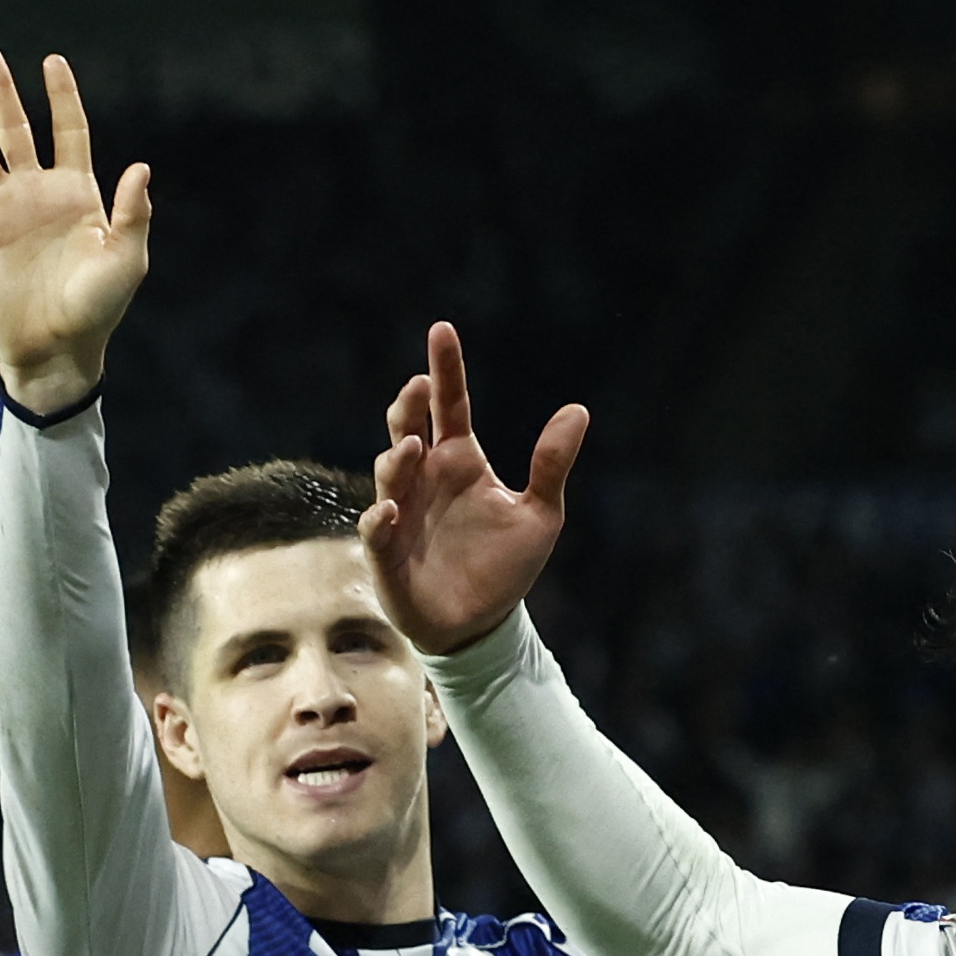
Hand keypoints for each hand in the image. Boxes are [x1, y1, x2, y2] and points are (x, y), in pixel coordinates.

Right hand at [0, 48, 150, 415]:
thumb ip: (131, 214)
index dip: (62, 96)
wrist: (58, 347)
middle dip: (2, 94)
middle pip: (16, 131)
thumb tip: (141, 168)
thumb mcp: (127, 259)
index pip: (69, 132)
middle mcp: (37, 194)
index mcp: (77, 193)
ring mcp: (5, 213)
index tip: (52, 60)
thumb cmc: (100, 307)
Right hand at [360, 320, 589, 656]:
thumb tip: (578, 410)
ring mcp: (402, 514)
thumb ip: (551, 466)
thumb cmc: (505, 566)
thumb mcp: (541, 515)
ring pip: (390, 473)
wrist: (482, 625)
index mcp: (460, 462)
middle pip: (407, 428)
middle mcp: (426, 480)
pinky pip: (376, 531)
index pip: (449, 406)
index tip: (442, 330)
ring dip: (399, 457)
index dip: (445, 370)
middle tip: (418, 386)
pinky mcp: (388, 554)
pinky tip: (393, 511)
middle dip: (408, 406)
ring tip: (416, 446)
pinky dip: (381, 519)